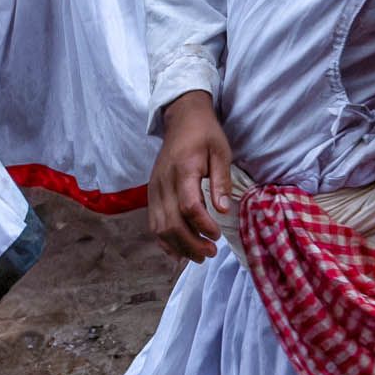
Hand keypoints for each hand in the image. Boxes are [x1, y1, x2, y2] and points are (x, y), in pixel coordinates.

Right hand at [150, 92, 233, 261]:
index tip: (217, 234)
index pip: (188, 206)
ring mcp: (154, 189)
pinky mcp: (152, 194)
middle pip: (171, 223)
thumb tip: (223, 210)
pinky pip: (153, 223)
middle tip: (211, 252)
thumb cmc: (205, 135)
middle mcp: (164, 183)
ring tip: (199, 256)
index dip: (202, 225)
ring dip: (178, 246)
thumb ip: (221, 181)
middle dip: (191, 243)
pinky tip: (179, 251)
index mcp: (183, 170)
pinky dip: (164, 241)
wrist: (182, 119)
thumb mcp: (221, 152)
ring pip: (159, 227)